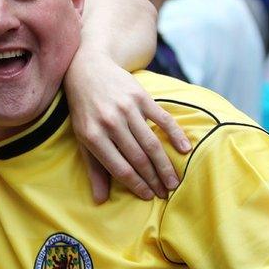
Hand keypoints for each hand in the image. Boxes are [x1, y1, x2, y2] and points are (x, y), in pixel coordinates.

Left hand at [67, 56, 190, 201]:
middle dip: (153, 179)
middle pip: (138, 158)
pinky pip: (163, 119)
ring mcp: (127, 108)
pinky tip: (185, 150)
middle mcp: (110, 123)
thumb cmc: (84, 110)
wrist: (88, 69)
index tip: (148, 196)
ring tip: (174, 181)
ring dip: (165, 165)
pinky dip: (175, 135)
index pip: (120, 168)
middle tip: (165, 193)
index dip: (136, 185)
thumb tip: (100, 200)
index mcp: (93, 136)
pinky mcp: (141, 96)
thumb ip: (94, 168)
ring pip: (151, 143)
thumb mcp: (83, 138)